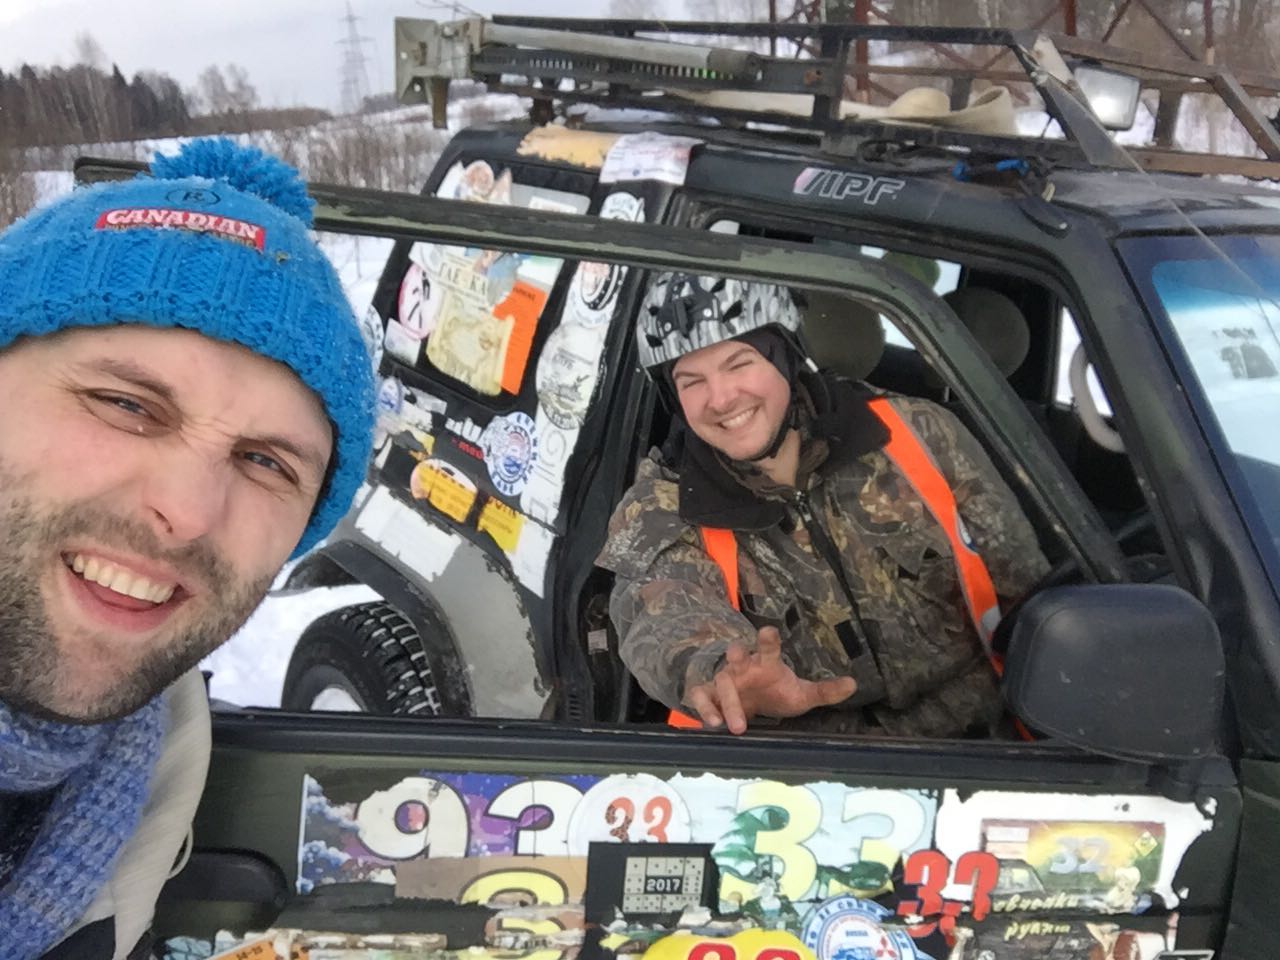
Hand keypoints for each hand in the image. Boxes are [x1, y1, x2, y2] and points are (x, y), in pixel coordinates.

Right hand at [684, 626, 856, 733]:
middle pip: (736, 653)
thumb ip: (824, 690)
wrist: (748, 705)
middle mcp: (743, 667)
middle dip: (736, 654)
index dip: (768, 638)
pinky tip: (713, 725)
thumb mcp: (800, 694)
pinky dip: (705, 710)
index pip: (767, 646)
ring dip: (726, 702)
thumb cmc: (775, 692)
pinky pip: (701, 698)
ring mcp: (724, 680)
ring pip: (720, 682)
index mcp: (765, 662)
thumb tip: (854, 684)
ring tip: (734, 726)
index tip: (769, 631)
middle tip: (737, 657)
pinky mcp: (710, 695)